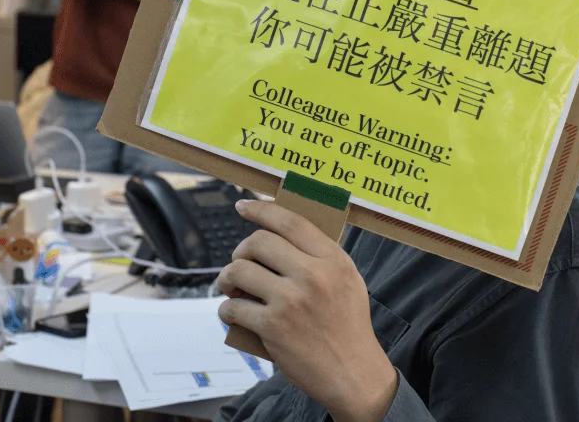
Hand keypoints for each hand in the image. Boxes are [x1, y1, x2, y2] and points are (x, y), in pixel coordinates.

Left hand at [218, 200, 397, 421]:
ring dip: (227, 278)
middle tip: (241, 262)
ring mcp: (290, 301)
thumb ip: (321, 254)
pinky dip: (226, 309)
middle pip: (258, 242)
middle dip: (240, 251)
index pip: (290, 220)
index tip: (243, 206)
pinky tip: (233, 312)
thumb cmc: (348, 324)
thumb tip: (282, 230)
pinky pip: (232, 307)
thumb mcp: (348, 278)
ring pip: (239, 271)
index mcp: (332, 259)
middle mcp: (312, 275)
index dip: (261, 209)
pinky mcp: (272, 327)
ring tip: (231, 287)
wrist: (352, 371)